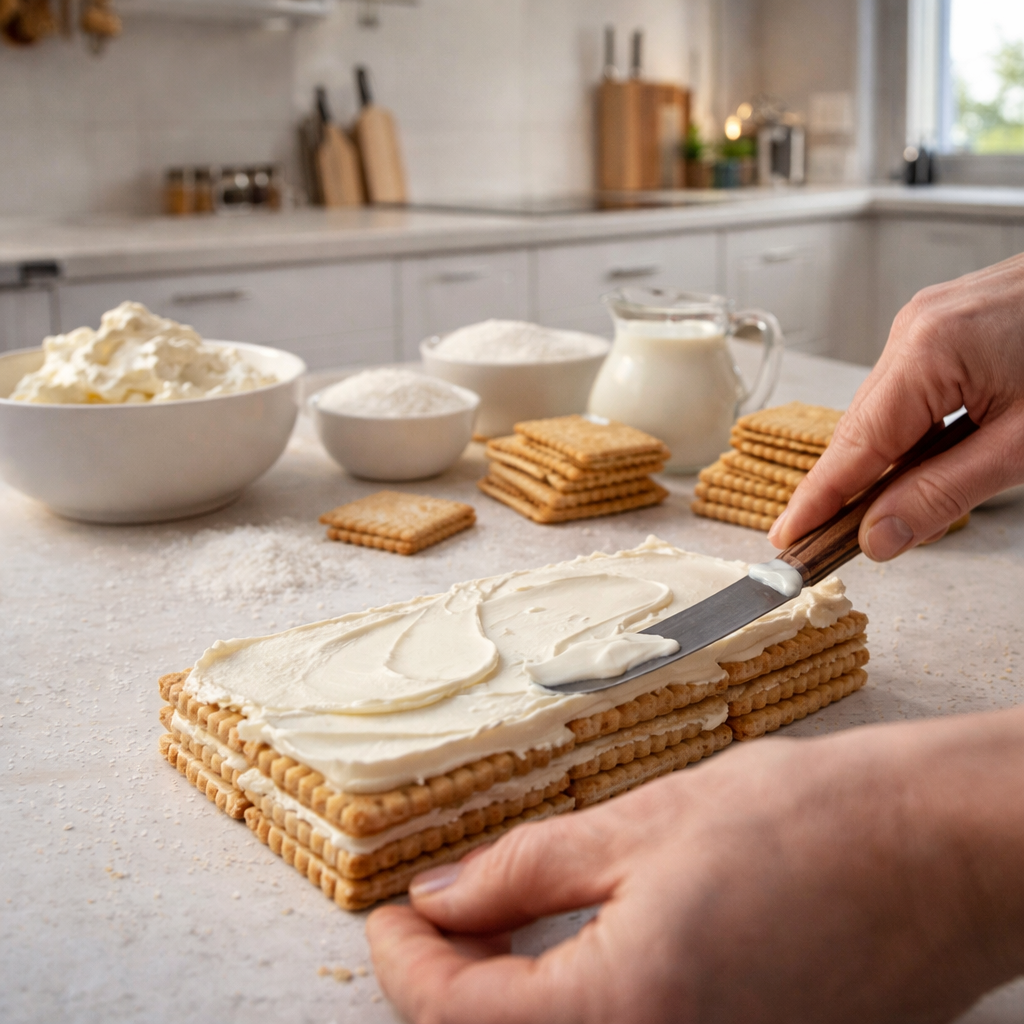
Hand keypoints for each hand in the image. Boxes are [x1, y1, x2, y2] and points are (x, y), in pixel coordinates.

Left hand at [366, 709, 1023, 1023]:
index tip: (385, 911)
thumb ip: (526, 870)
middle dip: (450, 979)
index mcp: (626, 1014)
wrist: (943, 850)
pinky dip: (571, 999)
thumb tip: (444, 897)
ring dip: (507, 992)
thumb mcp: (643, 823)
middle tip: (434, 907)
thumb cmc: (812, 823)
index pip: (458, 1016)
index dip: (405, 960)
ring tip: (490, 915)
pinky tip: (565, 940)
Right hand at [770, 253, 1023, 557]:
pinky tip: (912, 467)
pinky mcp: (945, 325)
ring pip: (884, 411)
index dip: (816, 501)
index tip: (786, 542)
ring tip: (869, 517)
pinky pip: (908, 390)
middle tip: (823, 546)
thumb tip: (879, 537)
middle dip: (844, 490)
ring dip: (879, 465)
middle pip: (861, 428)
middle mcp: (914, 329)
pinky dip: (907, 435)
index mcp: (928, 351)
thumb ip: (945, 493)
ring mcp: (927, 322)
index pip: (854, 446)